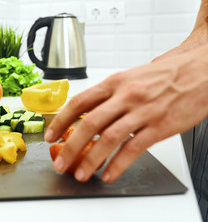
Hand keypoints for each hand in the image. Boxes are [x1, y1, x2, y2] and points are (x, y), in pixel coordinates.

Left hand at [44, 44, 207, 182]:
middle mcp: (126, 95)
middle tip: (60, 162)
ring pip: (109, 139)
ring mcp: (143, 111)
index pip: (79, 101)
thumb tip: (86, 111)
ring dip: (91, 160)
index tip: (51, 135)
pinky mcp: (160, 126)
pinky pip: (134, 149)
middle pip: (90, 124)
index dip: (61, 120)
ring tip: (81, 173)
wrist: (200, 70)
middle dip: (70, 146)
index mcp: (115, 82)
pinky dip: (118, 164)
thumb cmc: (165, 74)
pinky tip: (109, 174)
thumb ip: (109, 95)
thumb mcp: (130, 77)